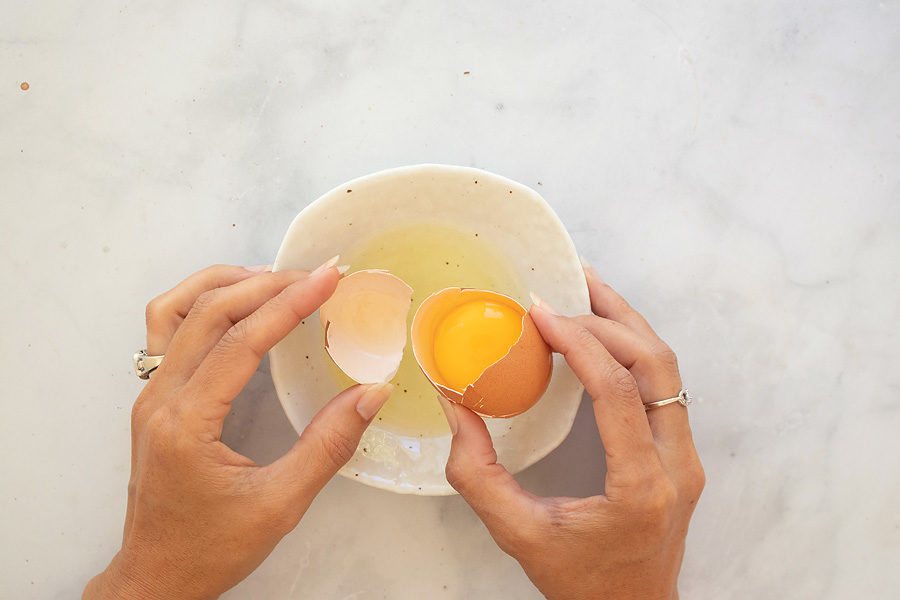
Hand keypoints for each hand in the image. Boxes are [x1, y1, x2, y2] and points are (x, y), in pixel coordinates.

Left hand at [84, 261, 392, 599]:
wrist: (157, 578)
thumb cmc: (210, 548)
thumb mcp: (280, 503)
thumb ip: (329, 444)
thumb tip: (369, 393)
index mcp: (187, 422)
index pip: (240, 341)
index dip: (288, 304)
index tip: (326, 279)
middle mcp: (160, 399)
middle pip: (207, 313)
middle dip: (265, 285)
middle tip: (314, 276)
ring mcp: (150, 396)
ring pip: (175, 311)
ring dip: (224, 284)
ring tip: (273, 278)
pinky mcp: (154, 399)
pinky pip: (167, 330)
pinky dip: (201, 304)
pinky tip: (233, 304)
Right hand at [441, 261, 704, 599]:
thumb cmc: (580, 582)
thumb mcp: (517, 534)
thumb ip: (477, 472)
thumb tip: (455, 405)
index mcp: (640, 486)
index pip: (615, 390)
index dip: (577, 342)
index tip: (540, 314)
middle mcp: (676, 465)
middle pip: (655, 365)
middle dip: (608, 318)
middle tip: (563, 290)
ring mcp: (687, 457)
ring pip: (668, 370)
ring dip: (627, 325)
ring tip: (588, 289)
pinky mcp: (682, 453)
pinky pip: (664, 386)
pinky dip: (633, 349)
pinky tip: (604, 332)